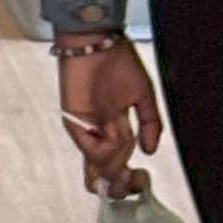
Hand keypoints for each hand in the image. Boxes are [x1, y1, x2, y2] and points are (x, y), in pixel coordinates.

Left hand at [57, 34, 162, 195]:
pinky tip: (113, 135)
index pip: (116, 162)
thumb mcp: (143, 96)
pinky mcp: (72, 117)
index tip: (139, 180)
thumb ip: (149, 124)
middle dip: (120, 180)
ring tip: (123, 144)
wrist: (98, 41)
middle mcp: (97, 130)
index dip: (126, 178)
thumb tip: (150, 151)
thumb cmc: (119, 62)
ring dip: (115, 160)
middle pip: (106, 168)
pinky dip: (103, 147)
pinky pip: (88, 144)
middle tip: (131, 180)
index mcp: (113, 127)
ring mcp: (85, 126)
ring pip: (99, 160)